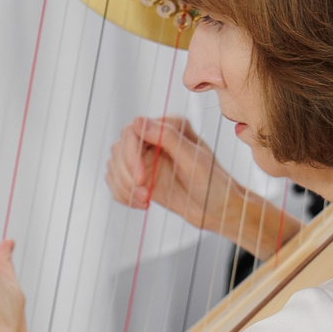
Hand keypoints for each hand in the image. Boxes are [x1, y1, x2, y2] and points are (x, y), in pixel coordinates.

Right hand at [107, 116, 237, 224]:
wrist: (218, 210)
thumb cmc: (214, 183)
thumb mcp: (194, 160)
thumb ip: (168, 138)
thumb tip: (136, 121)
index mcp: (170, 127)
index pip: (132, 131)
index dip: (130, 154)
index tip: (141, 178)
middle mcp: (154, 139)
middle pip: (119, 148)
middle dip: (126, 174)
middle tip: (144, 195)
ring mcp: (145, 157)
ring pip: (114, 166)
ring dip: (125, 187)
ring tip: (145, 201)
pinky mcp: (140, 176)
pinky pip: (116, 182)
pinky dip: (124, 195)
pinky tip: (142, 204)